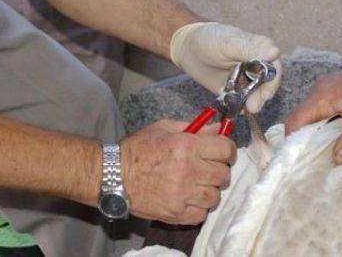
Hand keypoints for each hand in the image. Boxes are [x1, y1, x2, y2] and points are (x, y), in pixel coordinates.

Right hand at [121, 120, 235, 224]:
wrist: (113, 175)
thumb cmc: (139, 149)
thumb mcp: (165, 128)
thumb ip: (194, 127)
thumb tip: (218, 128)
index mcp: (188, 146)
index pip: (226, 149)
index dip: (227, 150)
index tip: (222, 152)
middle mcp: (189, 170)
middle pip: (223, 174)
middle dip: (219, 169)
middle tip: (208, 168)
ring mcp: (184, 194)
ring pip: (215, 196)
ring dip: (210, 190)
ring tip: (198, 185)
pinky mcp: (177, 213)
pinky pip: (202, 214)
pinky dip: (199, 207)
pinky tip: (190, 198)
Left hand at [170, 22, 281, 112]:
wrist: (188, 48)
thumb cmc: (209, 38)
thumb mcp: (229, 41)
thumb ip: (251, 47)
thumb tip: (275, 52)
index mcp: (261, 51)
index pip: (274, 69)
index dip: (272, 82)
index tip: (265, 94)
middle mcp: (258, 68)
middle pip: (267, 86)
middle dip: (261, 97)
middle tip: (252, 107)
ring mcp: (247, 81)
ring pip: (256, 97)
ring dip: (250, 104)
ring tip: (242, 108)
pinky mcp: (236, 93)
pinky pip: (242, 104)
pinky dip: (240, 108)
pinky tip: (233, 107)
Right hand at [286, 48, 341, 163]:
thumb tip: (336, 160)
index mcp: (321, 95)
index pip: (295, 121)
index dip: (293, 143)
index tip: (298, 162)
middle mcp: (319, 90)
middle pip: (301, 119)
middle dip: (303, 140)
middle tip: (309, 161)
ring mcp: (328, 89)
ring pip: (312, 115)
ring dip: (315, 133)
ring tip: (321, 154)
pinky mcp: (337, 91)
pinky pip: (322, 111)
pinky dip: (324, 126)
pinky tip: (334, 138)